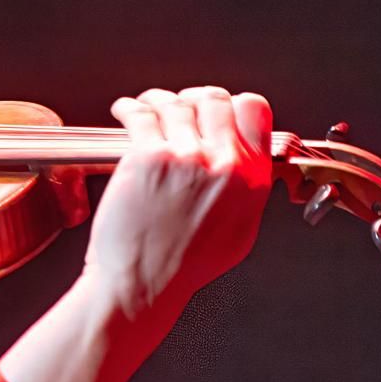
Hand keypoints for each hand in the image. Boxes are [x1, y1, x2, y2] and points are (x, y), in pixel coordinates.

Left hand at [84, 86, 272, 318]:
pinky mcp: (147, 157)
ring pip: (176, 103)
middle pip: (213, 99)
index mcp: (251, 178)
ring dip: (158, 100)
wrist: (142, 283)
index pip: (254, 110)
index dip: (232, 103)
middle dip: (194, 98)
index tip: (216, 107)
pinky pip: (140, 114)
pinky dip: (130, 107)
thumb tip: (244, 165)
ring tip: (145, 107)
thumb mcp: (240, 231)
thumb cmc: (182, 265)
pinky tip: (125, 110)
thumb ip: (246, 190)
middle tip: (178, 105)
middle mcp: (223, 163)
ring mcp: (185, 157)